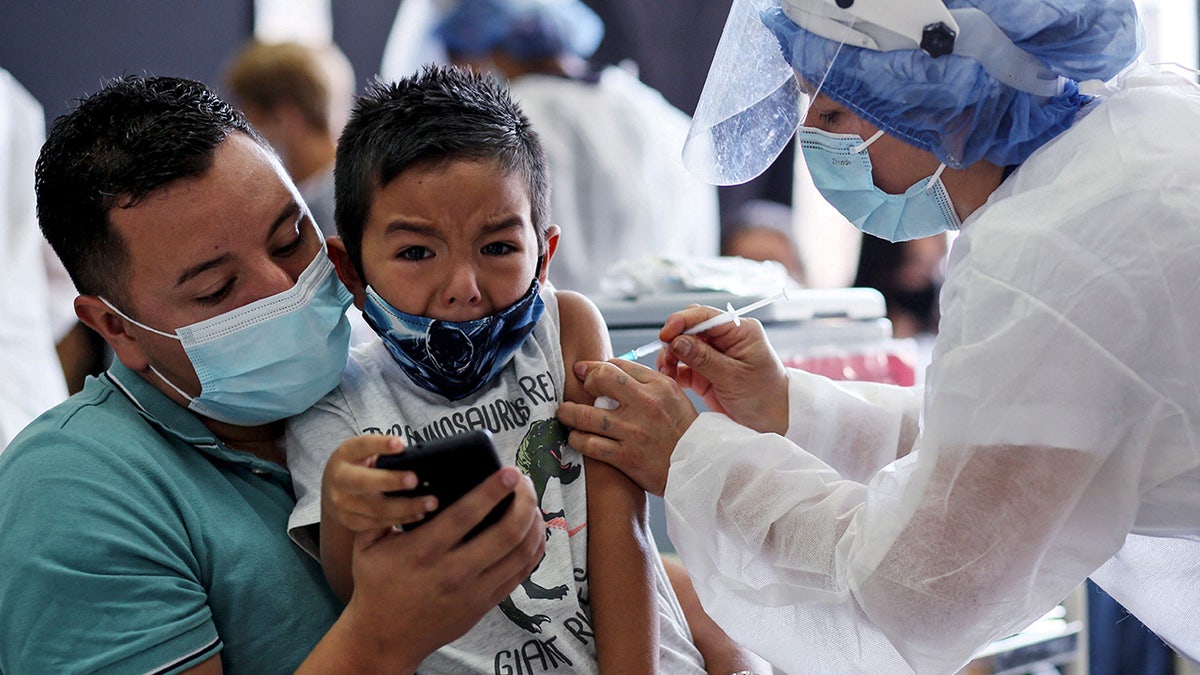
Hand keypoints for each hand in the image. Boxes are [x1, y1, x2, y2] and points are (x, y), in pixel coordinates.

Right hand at [321, 434, 435, 531]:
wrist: (332, 490)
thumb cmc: (356, 465)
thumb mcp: (363, 451)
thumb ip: (383, 451)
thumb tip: (413, 455)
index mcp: (345, 454)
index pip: (362, 446)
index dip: (380, 444)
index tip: (400, 444)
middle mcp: (340, 479)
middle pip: (365, 482)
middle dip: (391, 481)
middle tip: (415, 480)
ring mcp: (342, 503)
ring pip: (376, 508)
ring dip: (406, 507)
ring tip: (430, 502)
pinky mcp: (350, 521)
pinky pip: (378, 523)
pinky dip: (400, 519)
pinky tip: (418, 514)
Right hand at [342, 467, 545, 668]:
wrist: (384, 638)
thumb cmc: (376, 584)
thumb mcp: (368, 543)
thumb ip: (385, 509)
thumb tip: (408, 477)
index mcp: (423, 551)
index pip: (466, 514)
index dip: (492, 490)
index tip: (509, 472)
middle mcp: (453, 571)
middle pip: (506, 532)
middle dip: (524, 501)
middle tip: (525, 481)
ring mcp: (474, 590)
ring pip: (521, 552)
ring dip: (534, 522)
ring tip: (531, 501)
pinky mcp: (485, 604)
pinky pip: (521, 572)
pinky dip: (534, 547)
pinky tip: (533, 529)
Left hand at [557, 358, 698, 495]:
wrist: (699, 467)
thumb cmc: (683, 430)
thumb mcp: (673, 396)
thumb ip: (645, 380)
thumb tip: (611, 368)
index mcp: (658, 386)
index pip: (616, 364)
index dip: (597, 367)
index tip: (587, 373)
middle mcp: (645, 404)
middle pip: (600, 380)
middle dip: (583, 383)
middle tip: (577, 391)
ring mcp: (633, 432)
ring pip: (586, 415)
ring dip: (569, 413)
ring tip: (565, 414)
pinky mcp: (626, 457)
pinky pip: (589, 444)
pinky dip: (577, 439)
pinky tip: (577, 437)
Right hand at [657, 305, 788, 434]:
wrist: (773, 421)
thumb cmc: (764, 396)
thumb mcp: (733, 377)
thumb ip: (704, 358)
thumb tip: (677, 341)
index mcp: (739, 331)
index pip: (706, 316)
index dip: (682, 321)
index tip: (666, 335)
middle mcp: (725, 339)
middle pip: (690, 328)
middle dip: (674, 340)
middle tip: (667, 359)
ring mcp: (714, 355)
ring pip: (683, 346)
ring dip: (671, 357)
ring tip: (667, 372)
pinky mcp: (705, 373)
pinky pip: (683, 366)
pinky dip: (674, 371)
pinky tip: (671, 379)